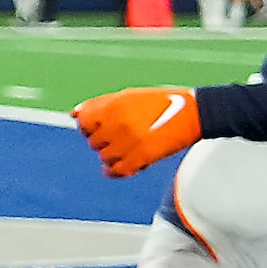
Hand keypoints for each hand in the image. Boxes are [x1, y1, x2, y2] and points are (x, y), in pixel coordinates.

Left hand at [73, 85, 202, 177]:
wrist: (193, 112)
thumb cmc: (159, 101)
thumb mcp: (128, 96)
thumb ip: (99, 105)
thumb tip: (73, 114)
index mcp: (114, 106)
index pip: (83, 123)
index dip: (89, 127)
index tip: (97, 128)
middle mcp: (119, 123)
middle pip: (94, 142)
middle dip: (102, 142)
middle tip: (117, 139)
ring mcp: (130, 141)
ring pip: (105, 157)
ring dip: (112, 156)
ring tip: (124, 150)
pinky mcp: (143, 157)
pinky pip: (118, 170)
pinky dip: (115, 171)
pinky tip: (116, 168)